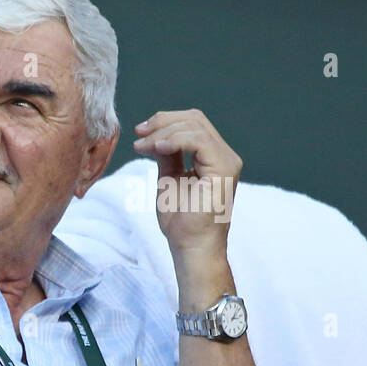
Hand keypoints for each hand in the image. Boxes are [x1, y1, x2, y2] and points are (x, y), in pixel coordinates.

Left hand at [133, 109, 240, 261]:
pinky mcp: (224, 169)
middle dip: (162, 121)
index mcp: (213, 157)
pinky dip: (175, 140)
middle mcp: (224, 156)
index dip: (165, 122)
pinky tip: (157, 147)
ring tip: (143, 146)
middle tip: (139, 133)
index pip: (193, 124)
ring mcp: (227, 161)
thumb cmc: (181, 221)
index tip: (140, 133)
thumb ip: (167, 155)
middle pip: (195, 119)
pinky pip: (199, 141)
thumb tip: (157, 135)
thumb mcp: (168, 179)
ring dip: (163, 132)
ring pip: (195, 126)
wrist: (191, 246)